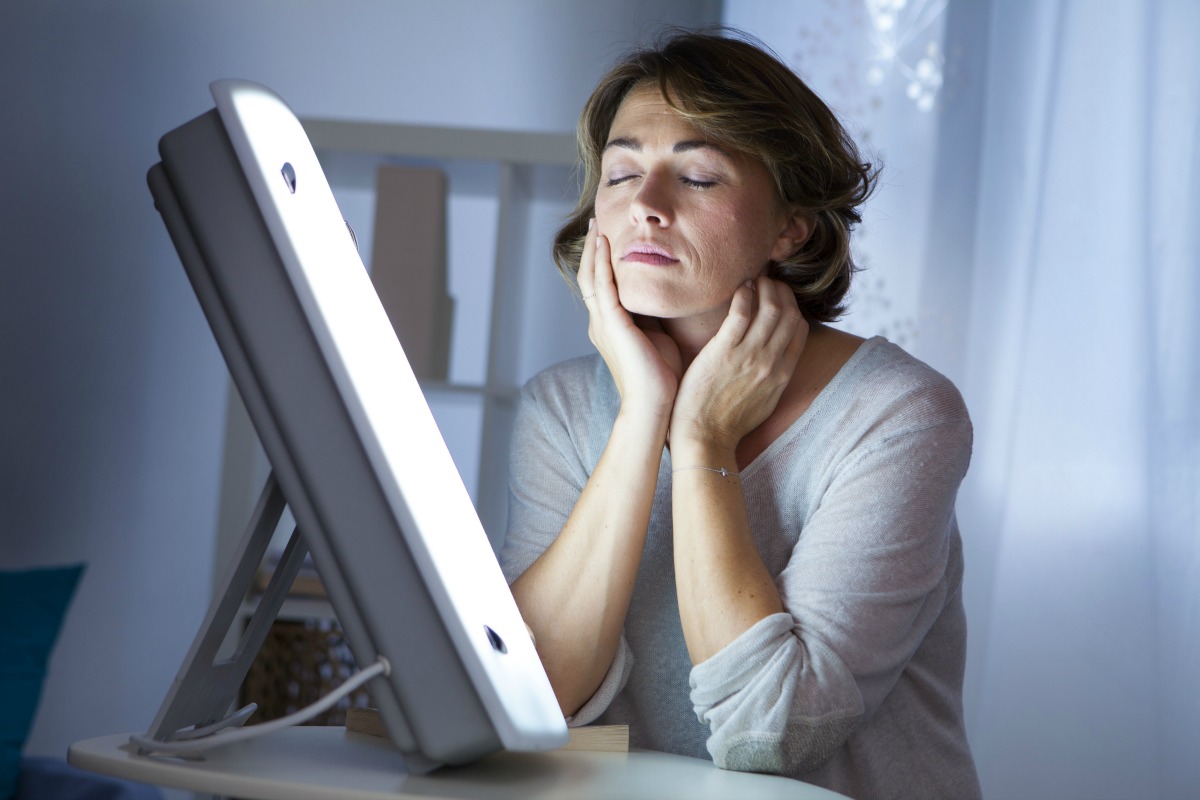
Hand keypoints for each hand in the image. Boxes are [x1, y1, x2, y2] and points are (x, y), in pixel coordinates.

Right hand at [578, 220, 681, 424]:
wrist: (655, 407)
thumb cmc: (662, 378)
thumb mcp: (658, 337)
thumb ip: (655, 317)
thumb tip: (667, 297)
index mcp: (610, 327)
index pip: (601, 285)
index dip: (602, 260)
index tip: (608, 236)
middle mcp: (601, 323)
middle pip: (589, 276)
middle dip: (592, 249)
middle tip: (597, 221)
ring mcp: (604, 324)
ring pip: (592, 277)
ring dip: (594, 249)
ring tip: (598, 224)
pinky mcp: (613, 325)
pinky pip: (603, 286)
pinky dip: (602, 263)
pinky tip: (606, 243)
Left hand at [670, 276, 807, 452]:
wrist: (704, 437)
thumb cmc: (728, 422)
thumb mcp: (765, 402)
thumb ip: (774, 377)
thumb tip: (776, 358)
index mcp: (782, 374)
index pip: (799, 328)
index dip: (792, 306)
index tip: (780, 297)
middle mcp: (771, 362)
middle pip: (788, 313)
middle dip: (781, 291)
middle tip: (768, 281)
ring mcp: (748, 356)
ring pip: (769, 308)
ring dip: (765, 287)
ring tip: (755, 279)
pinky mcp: (723, 352)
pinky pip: (740, 313)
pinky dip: (744, 294)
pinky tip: (740, 288)